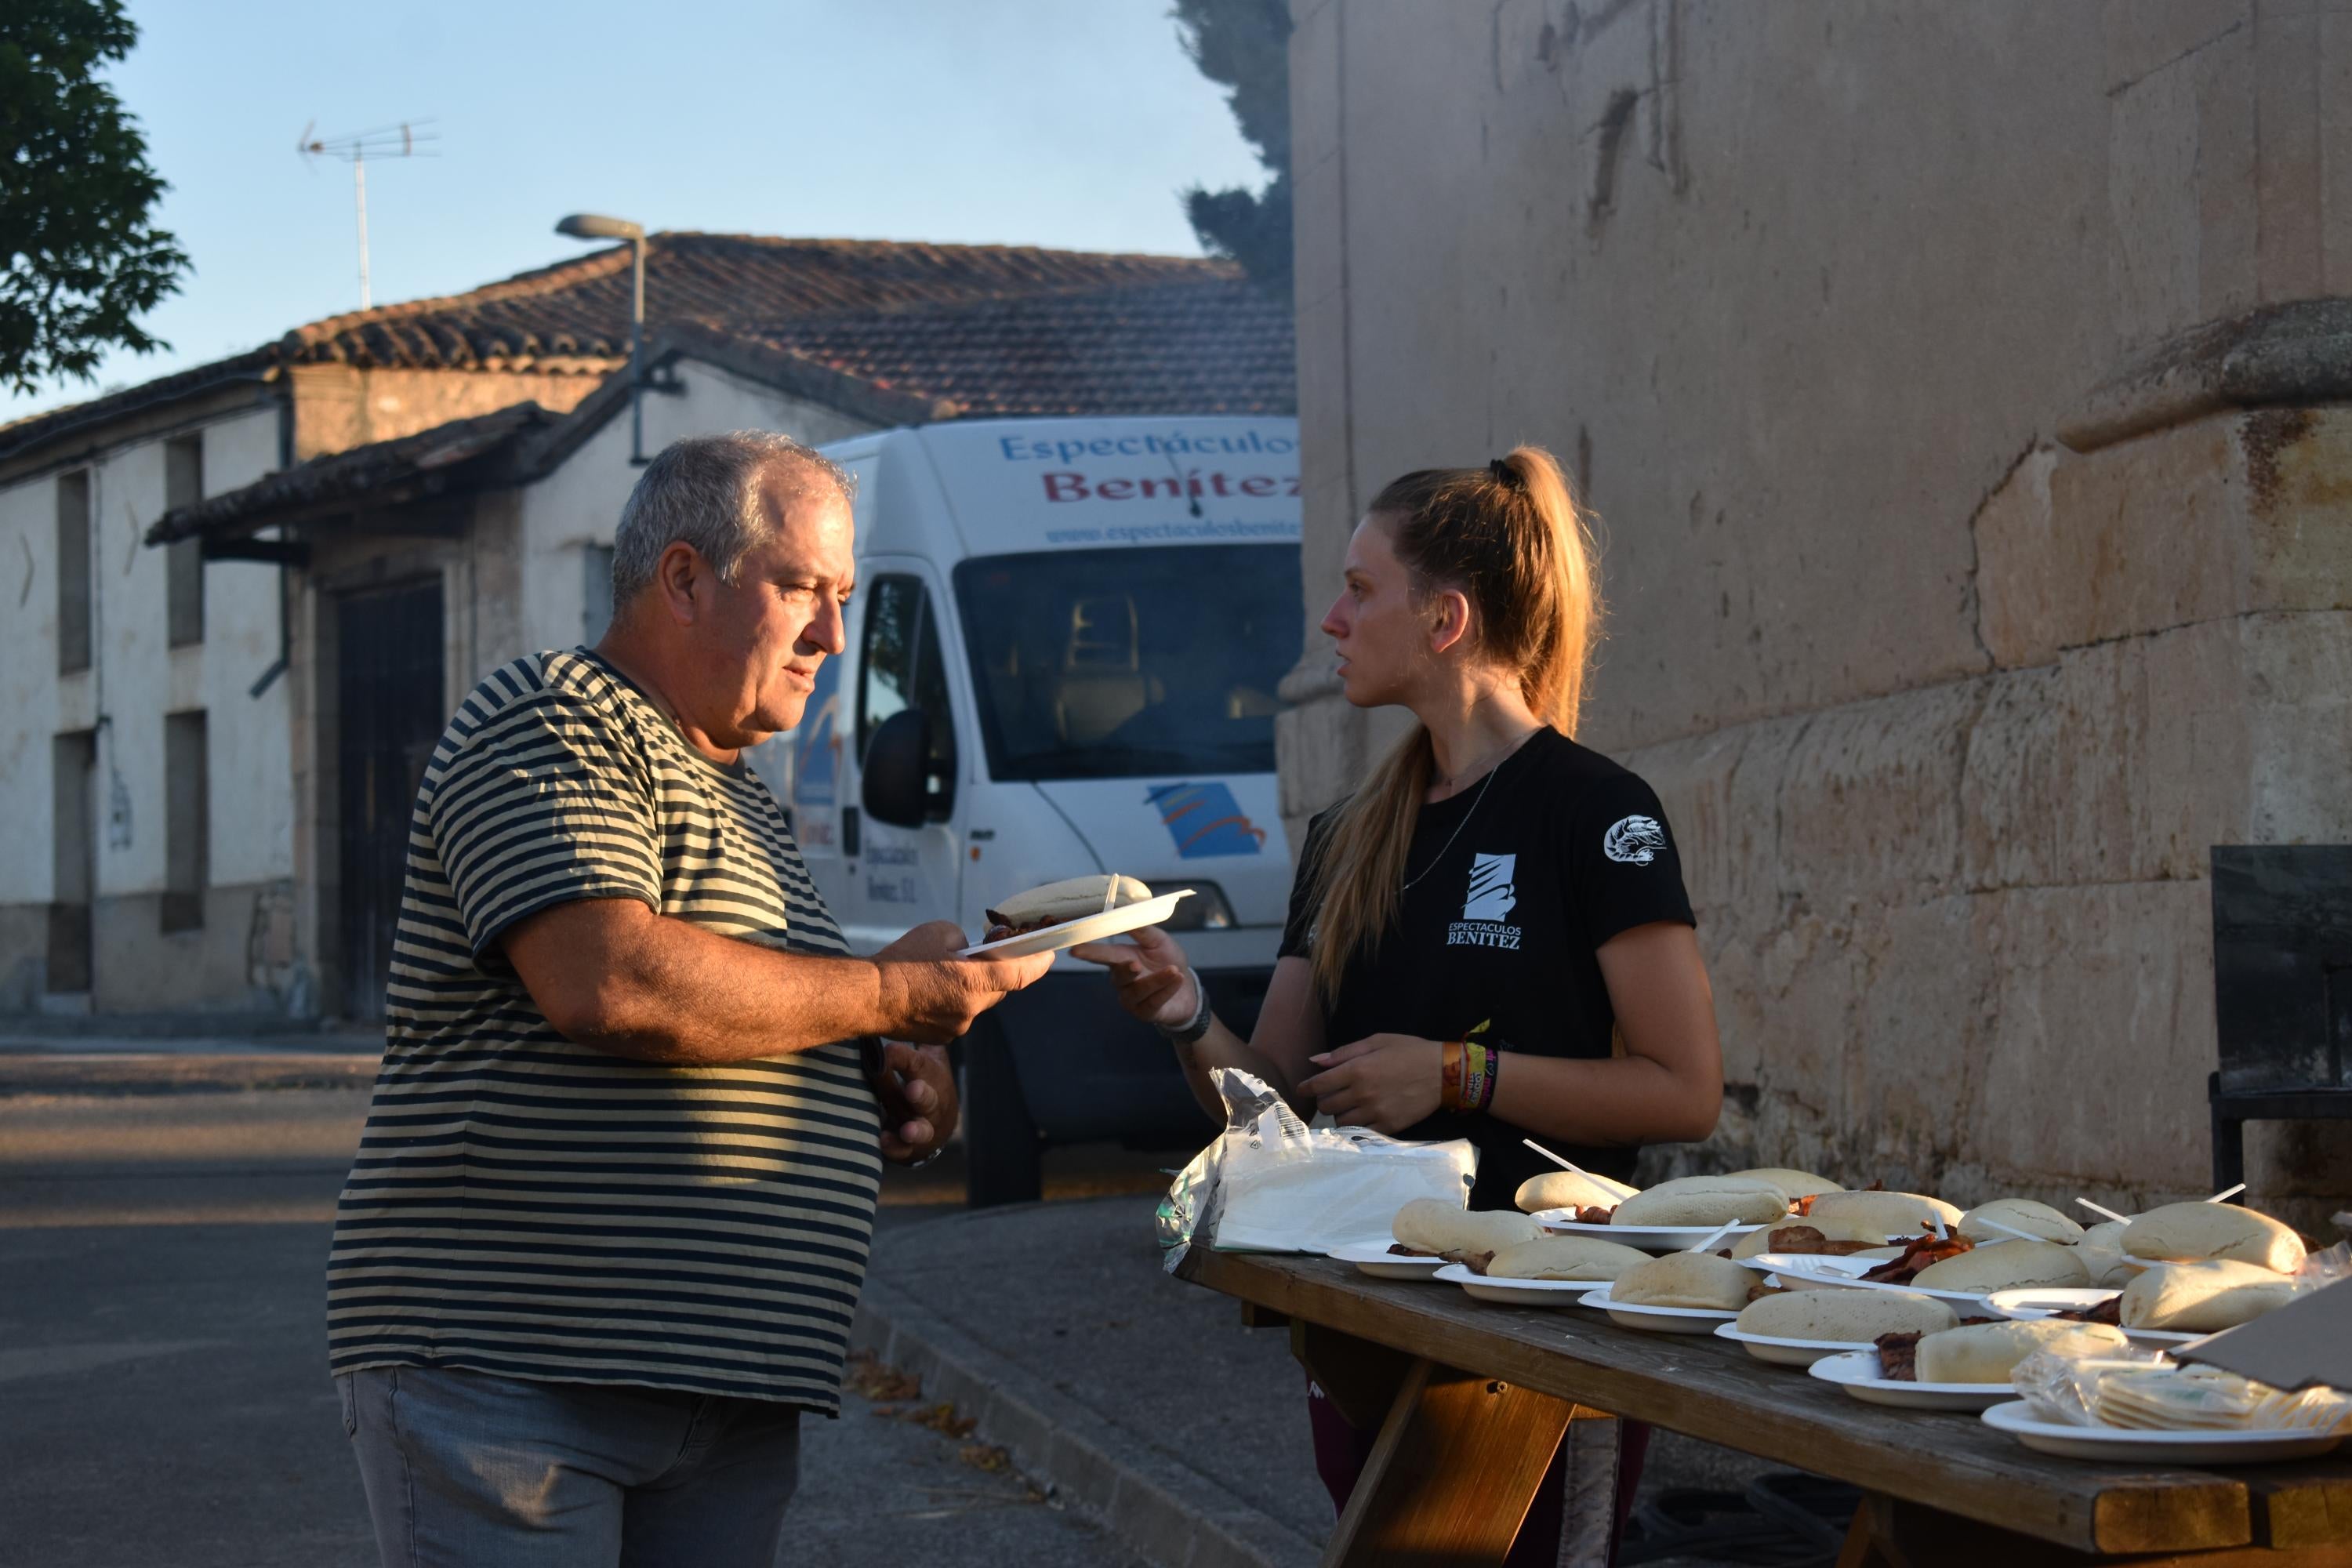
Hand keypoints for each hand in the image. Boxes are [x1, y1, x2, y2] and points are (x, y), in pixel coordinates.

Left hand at [870, 1040, 957, 1162]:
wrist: (941, 1122)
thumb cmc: (927, 1080)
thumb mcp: (928, 1057)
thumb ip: (920, 1035)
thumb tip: (913, 996)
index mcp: (928, 1075)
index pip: (918, 1064)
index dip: (904, 1060)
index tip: (888, 1052)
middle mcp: (929, 1100)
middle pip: (928, 1096)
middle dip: (921, 1093)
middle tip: (912, 1089)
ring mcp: (923, 1125)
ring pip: (922, 1128)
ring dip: (915, 1128)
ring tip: (909, 1129)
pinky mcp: (912, 1147)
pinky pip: (904, 1151)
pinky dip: (896, 1148)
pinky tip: (884, 1142)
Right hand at [875, 923, 1053, 1044]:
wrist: (868, 997)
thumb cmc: (901, 961)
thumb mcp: (939, 932)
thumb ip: (964, 942)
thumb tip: (969, 952)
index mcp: (974, 981)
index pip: (1020, 975)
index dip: (1038, 964)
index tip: (1048, 954)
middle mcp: (971, 1009)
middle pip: (999, 989)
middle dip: (998, 972)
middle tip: (991, 955)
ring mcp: (958, 1026)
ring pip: (978, 1003)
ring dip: (972, 988)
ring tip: (948, 973)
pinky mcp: (943, 1037)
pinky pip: (960, 1015)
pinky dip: (954, 1002)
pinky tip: (933, 991)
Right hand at [1069, 924, 1196, 1028]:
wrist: (1187, 989)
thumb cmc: (1168, 961)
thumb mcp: (1157, 941)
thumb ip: (1142, 929)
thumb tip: (1125, 911)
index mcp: (1121, 959)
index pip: (1103, 955)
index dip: (1089, 952)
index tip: (1075, 949)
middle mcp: (1122, 980)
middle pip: (1118, 976)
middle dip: (1125, 970)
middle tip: (1135, 964)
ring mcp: (1132, 999)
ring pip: (1138, 991)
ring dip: (1156, 980)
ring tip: (1174, 970)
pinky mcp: (1145, 1012)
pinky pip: (1153, 1002)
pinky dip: (1166, 989)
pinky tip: (1178, 979)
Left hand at [1296, 1034, 1442, 1132]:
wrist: (1443, 1073)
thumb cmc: (1409, 1051)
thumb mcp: (1376, 1041)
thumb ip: (1344, 1053)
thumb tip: (1315, 1061)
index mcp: (1357, 1070)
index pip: (1319, 1085)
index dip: (1306, 1088)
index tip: (1301, 1090)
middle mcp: (1362, 1093)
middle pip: (1327, 1106)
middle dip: (1324, 1100)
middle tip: (1332, 1094)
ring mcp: (1375, 1113)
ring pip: (1340, 1122)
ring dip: (1339, 1114)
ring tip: (1348, 1105)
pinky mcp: (1388, 1127)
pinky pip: (1361, 1133)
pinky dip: (1356, 1127)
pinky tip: (1361, 1118)